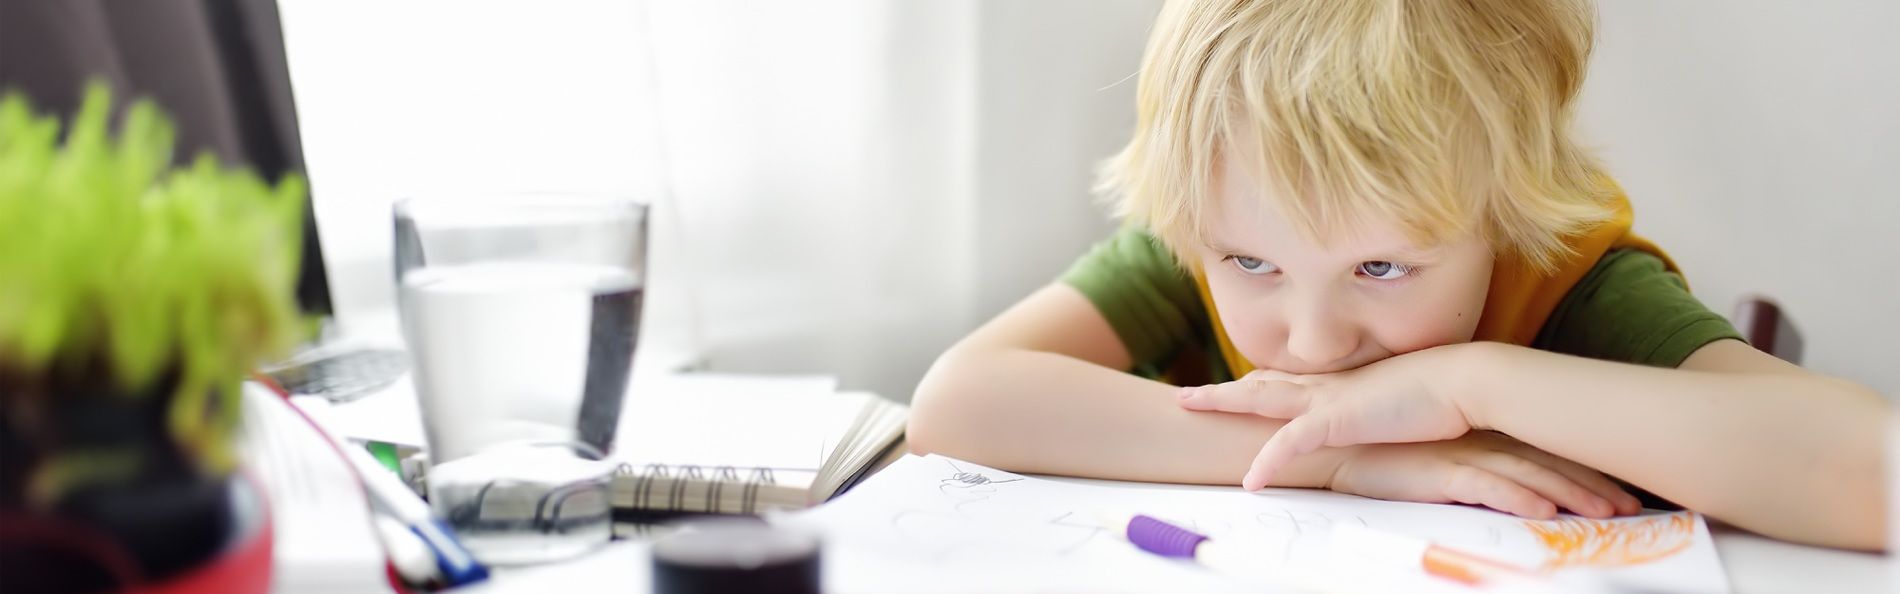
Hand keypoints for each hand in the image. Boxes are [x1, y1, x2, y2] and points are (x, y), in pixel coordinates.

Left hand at [1178, 344, 1484, 489]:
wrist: (1464, 381)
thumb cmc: (1442, 395)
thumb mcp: (1401, 406)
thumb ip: (1382, 412)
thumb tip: (1381, 419)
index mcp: (1342, 385)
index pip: (1289, 382)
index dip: (1258, 384)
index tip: (1236, 386)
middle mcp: (1328, 387)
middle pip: (1262, 384)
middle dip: (1223, 389)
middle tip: (1190, 393)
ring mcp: (1328, 400)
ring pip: (1260, 399)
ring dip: (1222, 402)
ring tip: (1188, 404)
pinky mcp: (1338, 420)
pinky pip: (1289, 444)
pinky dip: (1267, 461)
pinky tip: (1250, 482)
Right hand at [1325, 432, 1640, 518]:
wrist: (1338, 446)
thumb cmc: (1385, 455)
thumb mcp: (1439, 460)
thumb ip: (1474, 468)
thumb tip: (1513, 488)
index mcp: (1484, 438)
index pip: (1545, 454)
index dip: (1584, 471)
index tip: (1618, 491)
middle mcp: (1480, 443)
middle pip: (1548, 464)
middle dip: (1592, 485)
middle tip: (1628, 506)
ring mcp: (1462, 456)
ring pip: (1529, 475)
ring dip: (1570, 494)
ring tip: (1605, 513)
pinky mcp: (1440, 472)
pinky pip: (1488, 487)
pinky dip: (1519, 496)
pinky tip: (1544, 510)